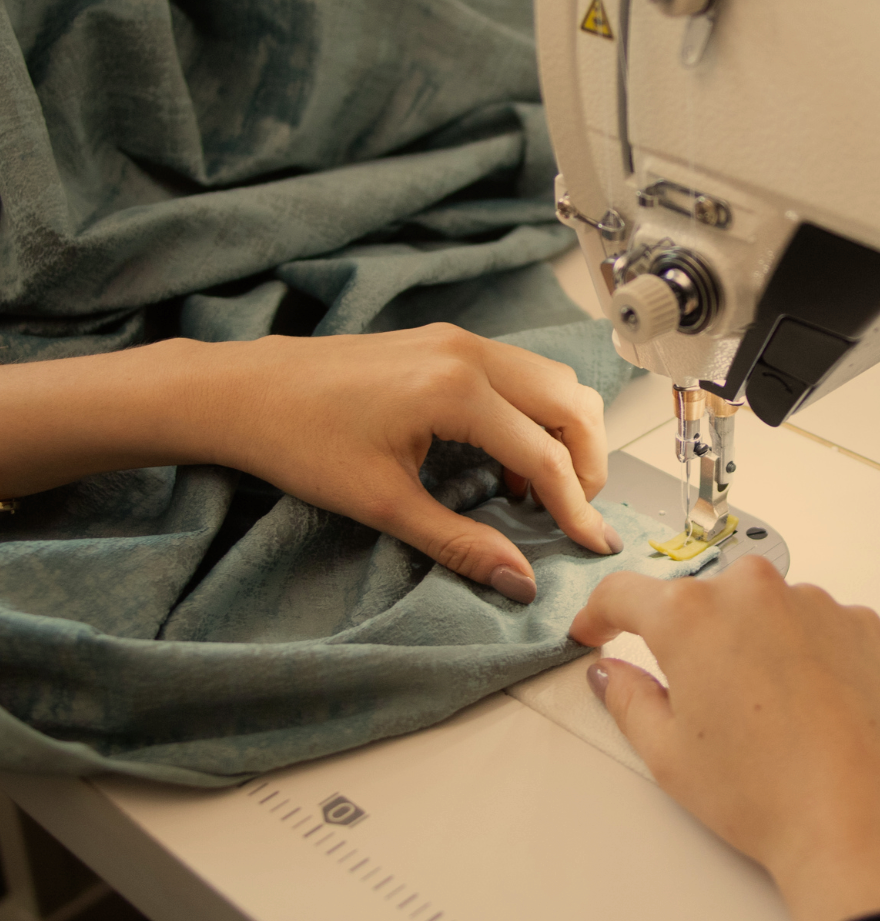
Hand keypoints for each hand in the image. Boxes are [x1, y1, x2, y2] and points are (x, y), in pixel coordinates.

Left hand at [0, 327, 620, 602]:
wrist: (244, 391)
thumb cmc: (302, 444)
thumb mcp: (383, 504)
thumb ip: (460, 543)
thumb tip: (519, 581)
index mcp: (458, 391)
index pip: (546, 455)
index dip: (577, 508)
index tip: (593, 547)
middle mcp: (469, 353)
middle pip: (570, 403)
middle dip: (587, 462)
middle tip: (574, 515)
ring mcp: (458, 339)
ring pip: (551, 380)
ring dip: (563, 433)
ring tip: (540, 492)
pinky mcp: (444, 340)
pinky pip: (519, 372)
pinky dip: (533, 414)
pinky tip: (504, 462)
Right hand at [570, 557, 879, 920]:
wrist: (871, 825)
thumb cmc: (768, 796)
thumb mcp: (670, 756)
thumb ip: (628, 699)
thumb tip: (611, 674)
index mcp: (691, 615)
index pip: (625, 594)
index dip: (601, 615)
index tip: (597, 631)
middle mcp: (752, 591)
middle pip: (700, 601)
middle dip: (690, 640)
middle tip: (698, 701)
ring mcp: (815, 602)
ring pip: (762, 612)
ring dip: (752, 646)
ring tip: (767, 719)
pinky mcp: (863, 624)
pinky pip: (815, 626)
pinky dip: (804, 656)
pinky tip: (810, 712)